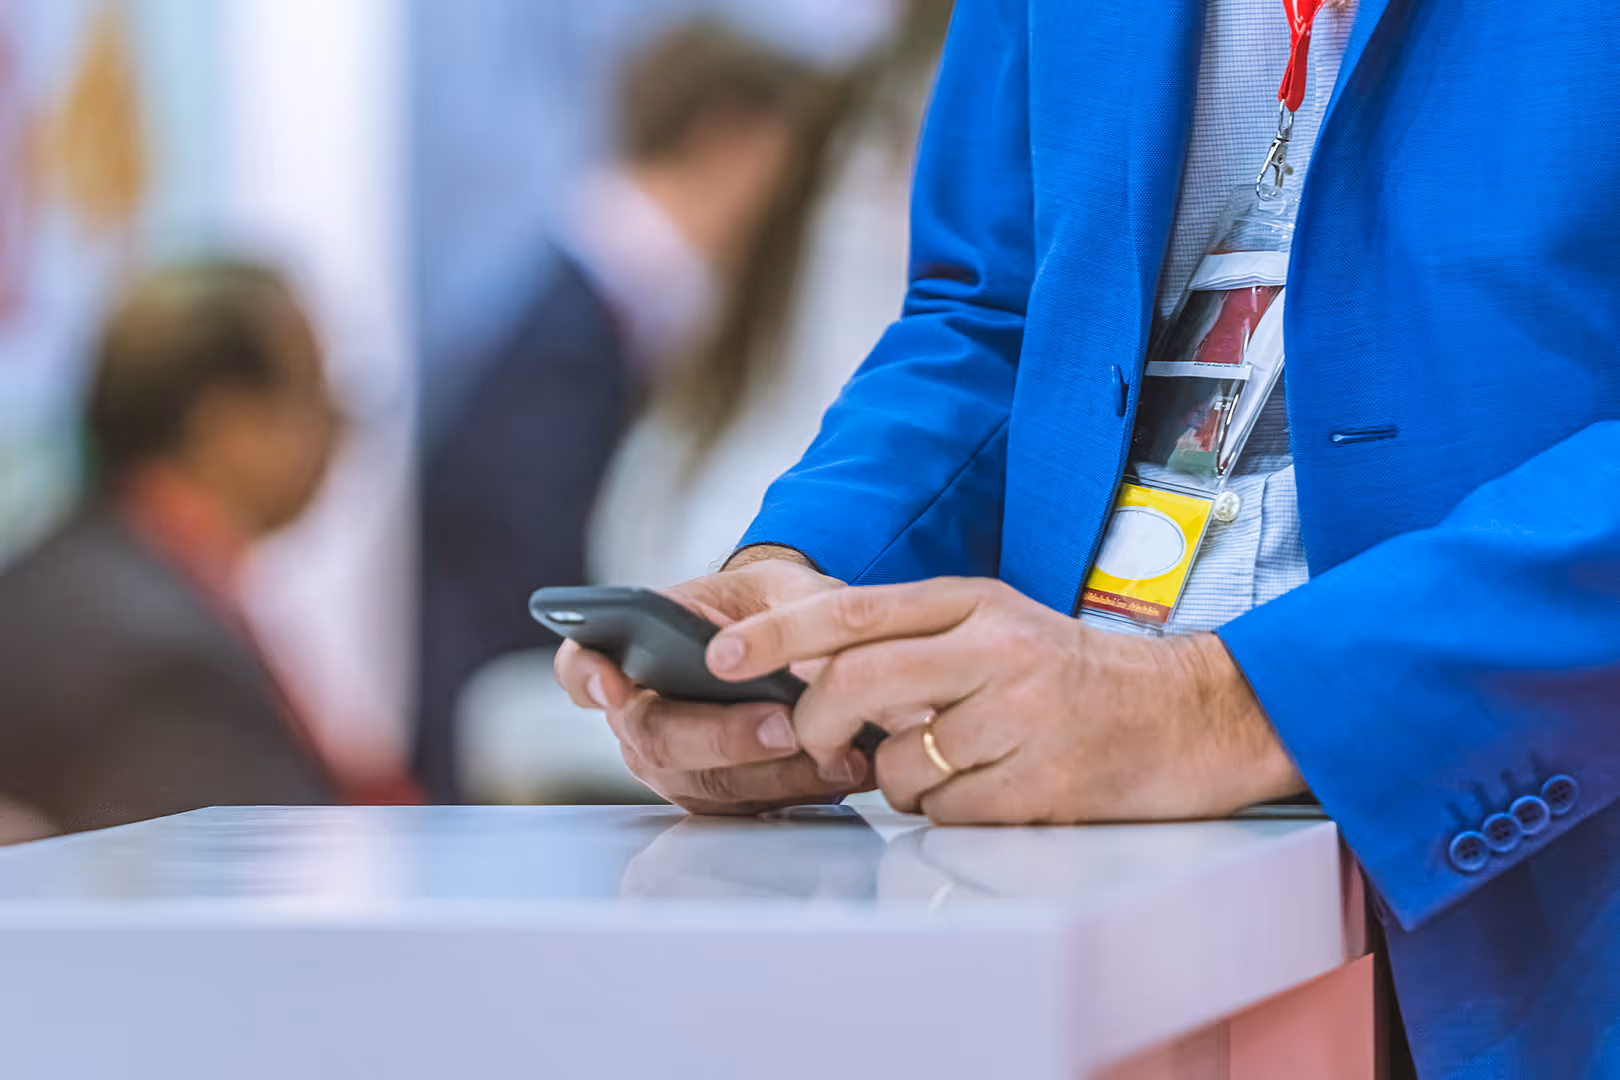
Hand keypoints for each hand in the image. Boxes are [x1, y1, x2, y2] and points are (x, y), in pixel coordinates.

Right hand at [554, 550, 872, 814]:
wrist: (793, 636)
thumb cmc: (770, 605)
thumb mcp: (783, 587)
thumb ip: (787, 617)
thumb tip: (804, 667)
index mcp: (633, 646)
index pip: (581, 665)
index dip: (588, 678)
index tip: (614, 685)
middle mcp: (639, 710)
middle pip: (655, 738)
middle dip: (723, 736)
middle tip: (785, 725)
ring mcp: (672, 761)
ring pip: (704, 784)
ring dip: (773, 774)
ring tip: (834, 756)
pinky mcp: (714, 795)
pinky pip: (743, 807)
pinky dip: (794, 791)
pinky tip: (840, 772)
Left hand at [704, 577, 1304, 823]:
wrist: (1192, 716)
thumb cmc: (1077, 675)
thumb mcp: (997, 626)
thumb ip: (910, 640)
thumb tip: (810, 668)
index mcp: (975, 603)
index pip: (852, 611)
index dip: (777, 635)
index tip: (721, 654)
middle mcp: (993, 649)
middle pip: (855, 685)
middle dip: (815, 725)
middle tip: (819, 743)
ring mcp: (1018, 716)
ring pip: (894, 764)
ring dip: (900, 779)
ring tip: (959, 761)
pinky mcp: (1039, 784)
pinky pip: (943, 812)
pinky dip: (949, 811)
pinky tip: (995, 787)